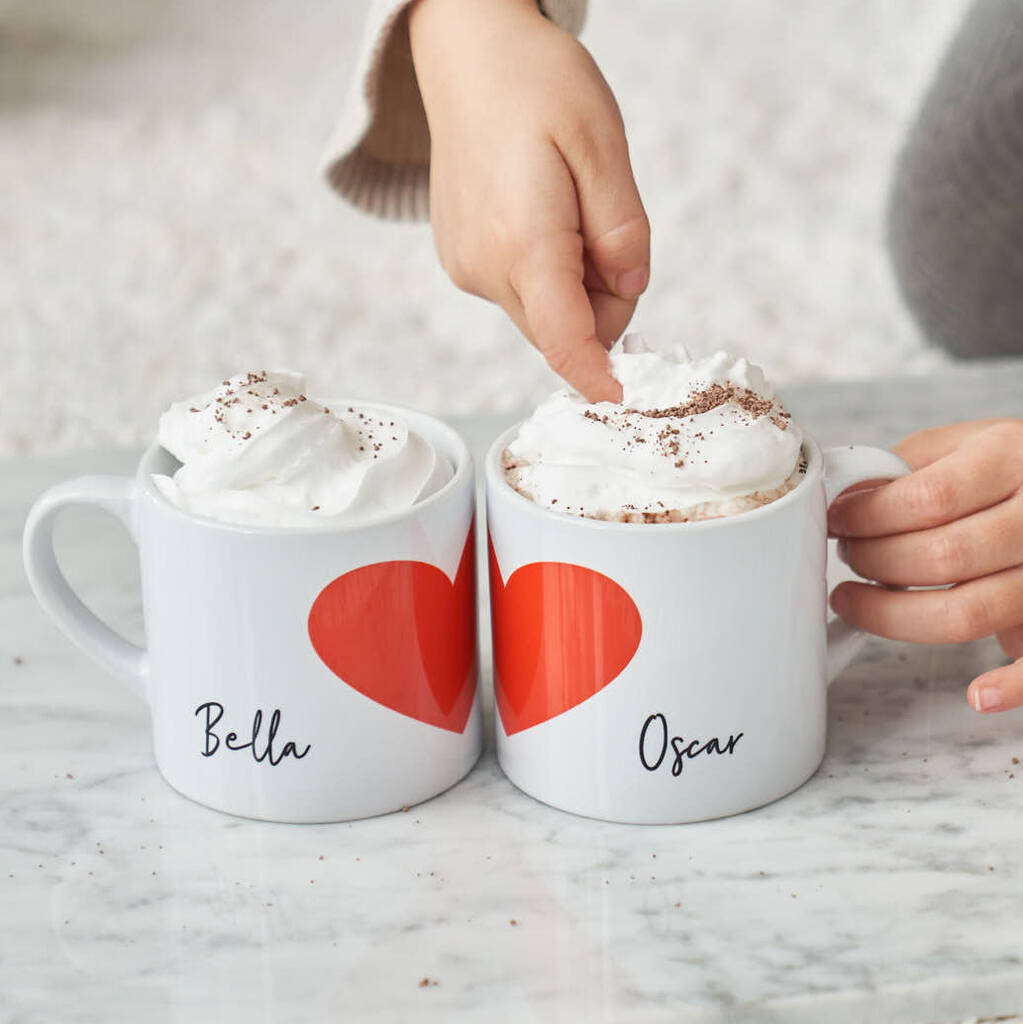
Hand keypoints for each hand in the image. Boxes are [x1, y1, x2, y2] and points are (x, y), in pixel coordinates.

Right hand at [409, 0, 648, 401]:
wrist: (466, 55)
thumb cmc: (537, 84)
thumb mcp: (603, 144)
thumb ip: (623, 230)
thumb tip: (629, 292)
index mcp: (524, 244)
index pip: (566, 342)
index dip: (599, 380)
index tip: (623, 402)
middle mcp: (485, 269)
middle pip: (564, 331)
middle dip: (602, 301)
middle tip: (605, 226)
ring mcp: (467, 269)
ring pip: (544, 314)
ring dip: (574, 284)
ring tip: (565, 207)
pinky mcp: (461, 262)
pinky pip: (520, 293)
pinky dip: (546, 271)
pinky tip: (537, 212)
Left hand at [827, 419, 1022, 712]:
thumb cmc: (1010, 468)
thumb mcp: (964, 442)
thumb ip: (906, 465)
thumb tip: (842, 500)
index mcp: (1008, 459)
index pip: (928, 499)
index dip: (868, 518)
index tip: (835, 523)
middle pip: (942, 556)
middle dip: (875, 564)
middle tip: (847, 559)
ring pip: (971, 610)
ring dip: (897, 616)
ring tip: (855, 601)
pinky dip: (1010, 684)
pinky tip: (976, 693)